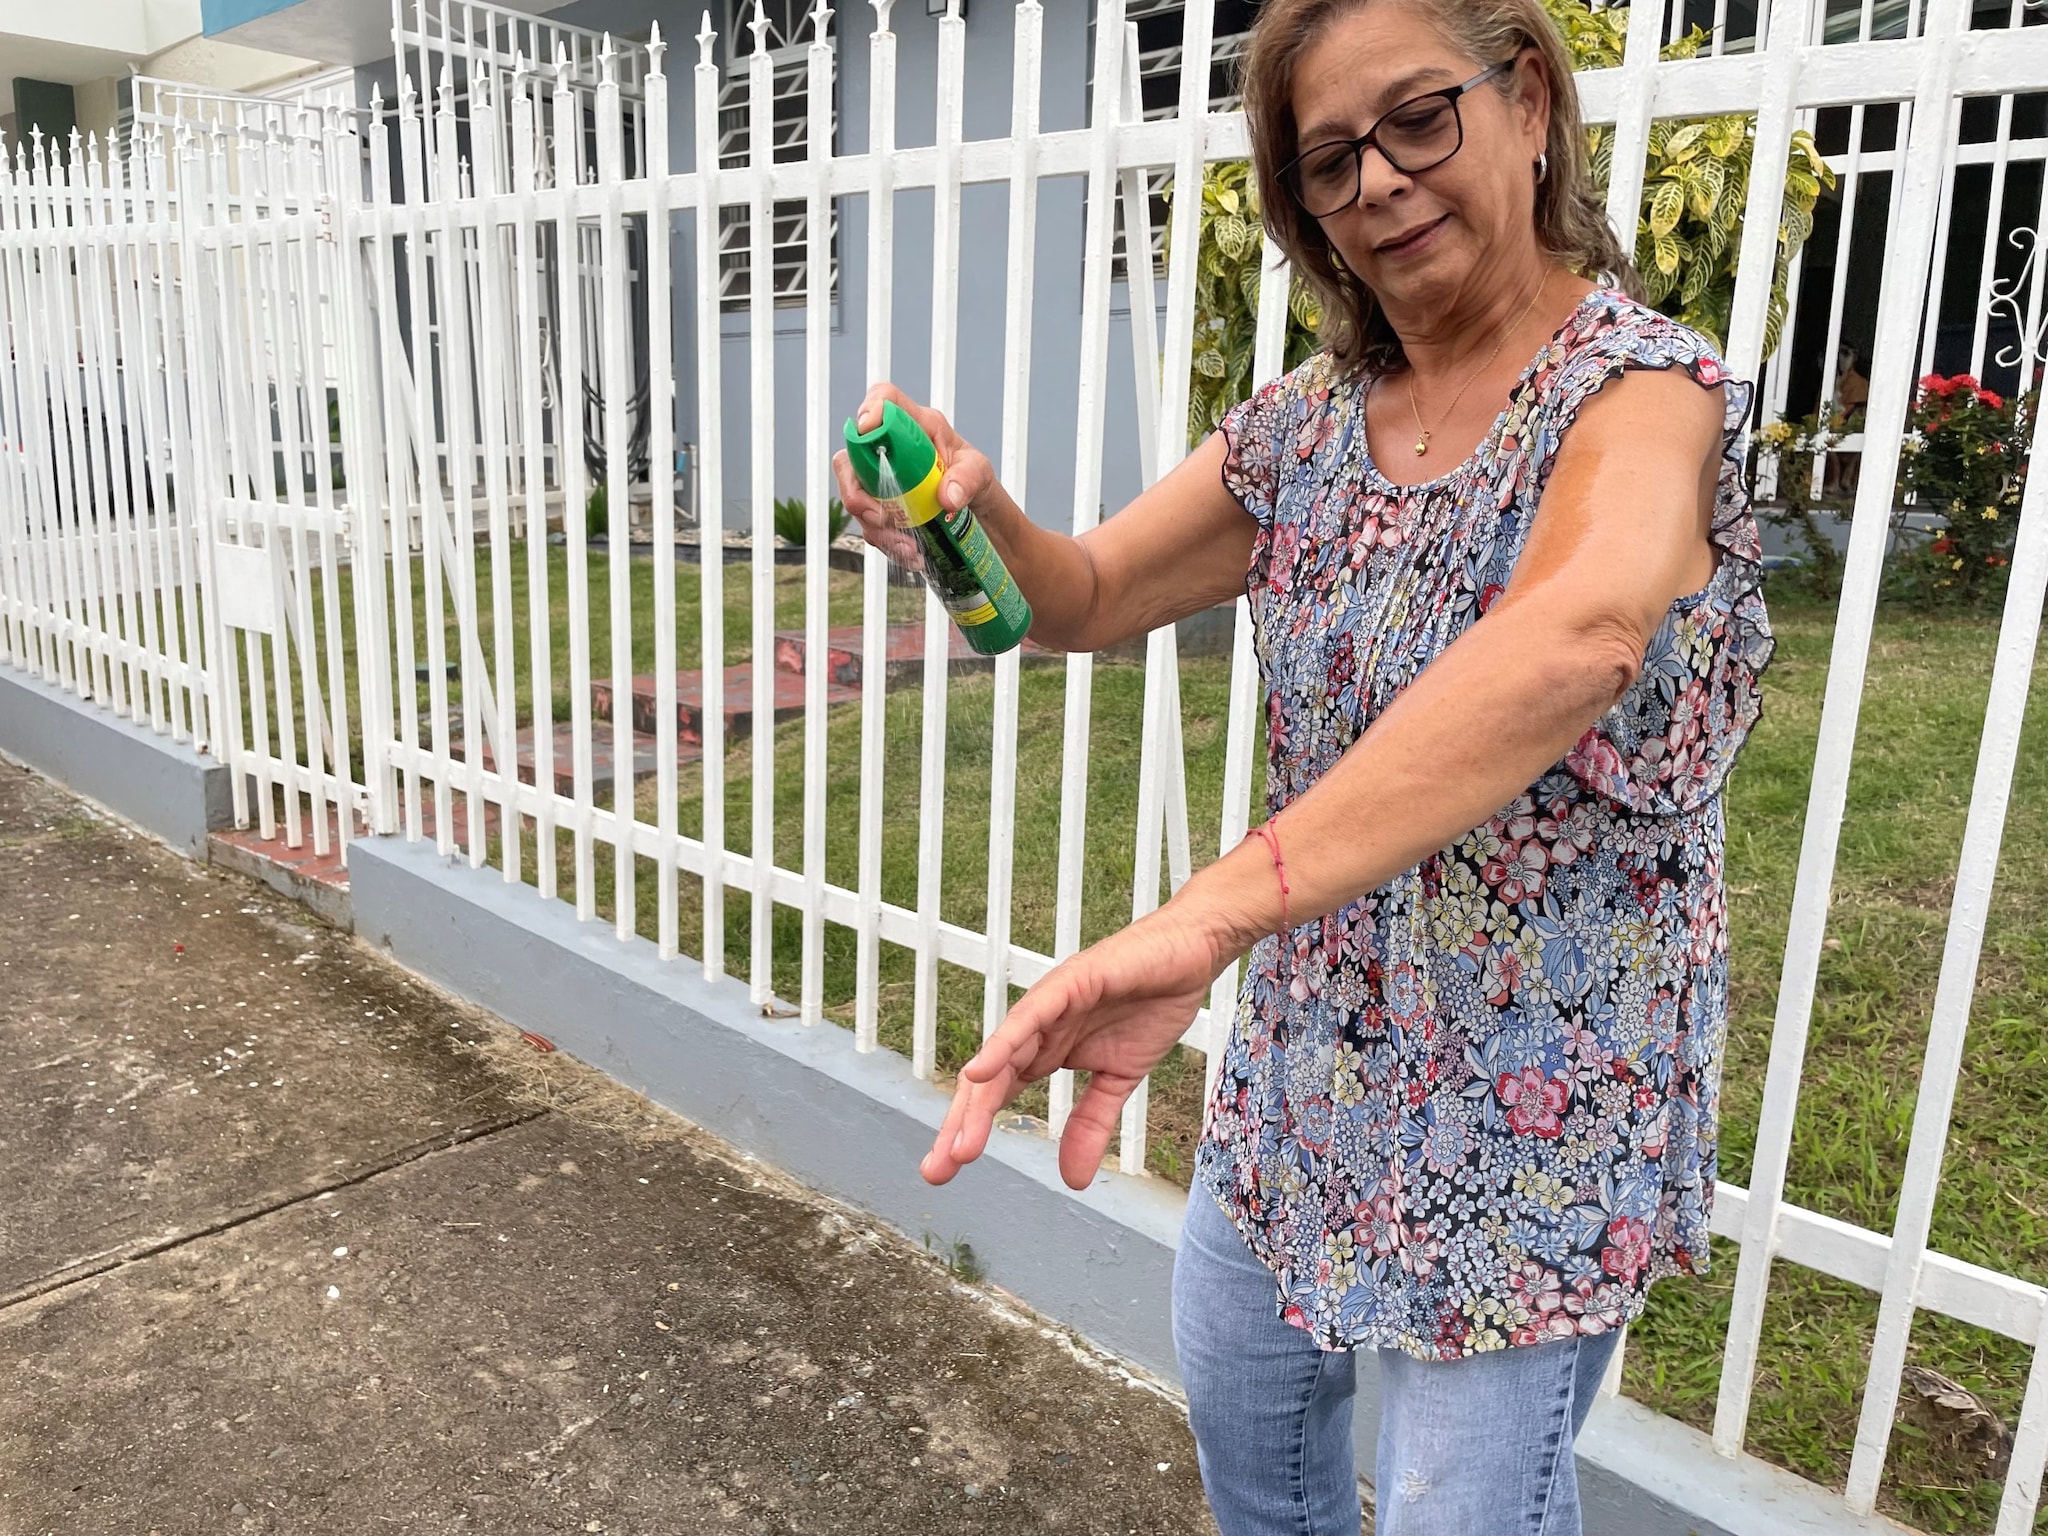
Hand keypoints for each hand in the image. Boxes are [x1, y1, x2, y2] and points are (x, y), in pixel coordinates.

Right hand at [830, 382, 998, 575]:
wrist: (975, 511)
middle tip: (880, 517)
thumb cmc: (975, 479)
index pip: (885, 399)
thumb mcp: (980, 474)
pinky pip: (869, 524)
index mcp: (917, 426)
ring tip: (909, 546)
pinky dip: (887, 543)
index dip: (871, 408)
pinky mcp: (881, 506)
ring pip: (855, 497)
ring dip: (876, 527)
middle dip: (857, 491)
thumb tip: (947, 497)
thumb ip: (967, 480)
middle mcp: (890, 449)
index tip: (869, 429)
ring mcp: (880, 479)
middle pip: (850, 456)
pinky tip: (912, 553)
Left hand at [919, 905, 1232, 1191]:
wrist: (1190, 954)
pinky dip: (1003, 1043)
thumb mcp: (1120, 1080)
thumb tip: (1073, 1180)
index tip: (948, 1171)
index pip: (996, 1095)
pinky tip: (980, 1071)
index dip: (970, 1130)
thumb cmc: (1151, 1005)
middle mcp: (1036, 1029)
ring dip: (978, 1100)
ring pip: (1002, 1056)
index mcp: (1044, 1050)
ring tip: (958, 1145)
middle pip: (987, 1081)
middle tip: (938, 1171)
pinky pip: (1031, 1016)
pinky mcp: (1071, 982)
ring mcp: (1049, 1004)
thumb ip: (1091, 1124)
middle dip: (959, 1125)